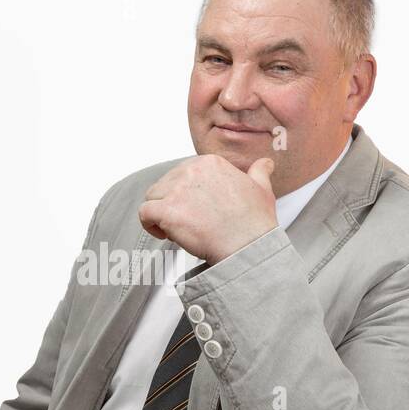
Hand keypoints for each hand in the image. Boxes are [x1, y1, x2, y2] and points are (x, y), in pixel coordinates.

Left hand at [139, 154, 276, 263]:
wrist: (248, 246)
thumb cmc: (255, 222)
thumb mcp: (262, 189)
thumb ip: (259, 172)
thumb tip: (265, 164)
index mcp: (210, 163)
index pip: (183, 173)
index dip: (185, 193)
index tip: (194, 208)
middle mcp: (191, 171)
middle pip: (165, 184)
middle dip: (171, 203)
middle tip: (186, 222)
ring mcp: (177, 191)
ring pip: (153, 197)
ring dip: (160, 213)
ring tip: (176, 229)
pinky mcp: (167, 211)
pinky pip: (144, 213)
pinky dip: (149, 224)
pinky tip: (163, 234)